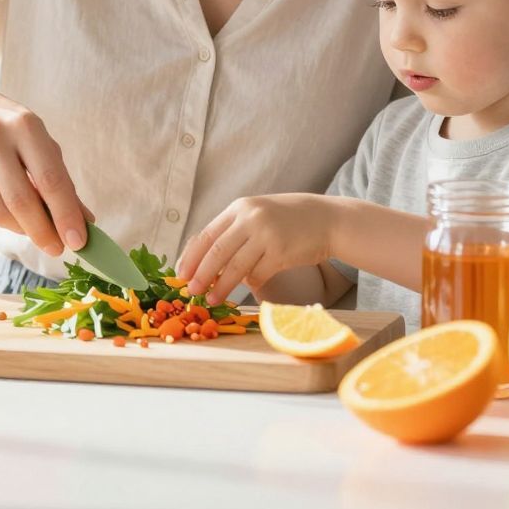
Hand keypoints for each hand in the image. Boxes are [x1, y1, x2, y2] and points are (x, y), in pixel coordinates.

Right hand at [0, 78, 88, 257]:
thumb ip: (60, 179)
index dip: (66, 215)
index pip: (50, 179)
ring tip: (29, 226)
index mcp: (25, 125)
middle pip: (21, 201)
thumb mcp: (37, 141)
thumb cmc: (7, 128)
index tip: (78, 242)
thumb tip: (84, 221)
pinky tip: (0, 205)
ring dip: (19, 228)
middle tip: (55, 247)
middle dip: (42, 232)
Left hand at [176, 193, 334, 304]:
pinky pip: (258, 274)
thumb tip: (204, 262)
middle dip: (201, 274)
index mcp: (239, 208)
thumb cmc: (287, 220)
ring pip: (235, 267)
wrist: (327, 219)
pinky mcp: (281, 253)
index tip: (181, 274)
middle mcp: (250, 218)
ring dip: (221, 287)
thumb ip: (234, 232)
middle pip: (216, 252)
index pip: (207, 235)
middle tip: (191, 291)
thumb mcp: (257, 215)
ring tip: (212, 300)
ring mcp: (266, 235)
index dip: (191, 257)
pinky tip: (248, 289)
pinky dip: (251, 284)